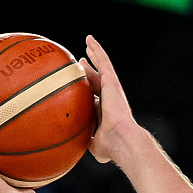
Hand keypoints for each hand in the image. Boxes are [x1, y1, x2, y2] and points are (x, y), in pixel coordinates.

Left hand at [79, 35, 141, 164]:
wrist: (120, 139)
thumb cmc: (108, 146)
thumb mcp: (92, 144)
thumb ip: (85, 143)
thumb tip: (72, 152)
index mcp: (104, 110)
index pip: (94, 97)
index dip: (88, 89)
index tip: (80, 85)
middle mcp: (108, 97)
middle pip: (97, 79)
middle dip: (90, 70)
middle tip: (82, 61)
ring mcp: (111, 87)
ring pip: (102, 66)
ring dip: (95, 54)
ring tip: (88, 43)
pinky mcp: (112, 81)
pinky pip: (103, 61)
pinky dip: (97, 50)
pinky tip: (89, 40)